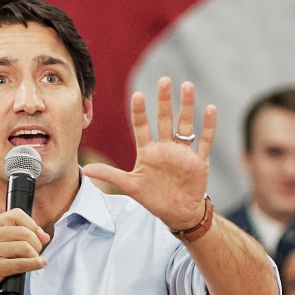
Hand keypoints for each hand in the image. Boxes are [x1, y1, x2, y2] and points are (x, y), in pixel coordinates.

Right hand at [0, 209, 50, 294]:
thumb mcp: (4, 250)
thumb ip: (22, 238)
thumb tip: (44, 236)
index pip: (16, 215)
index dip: (33, 226)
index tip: (40, 238)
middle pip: (23, 231)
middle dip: (36, 243)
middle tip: (37, 254)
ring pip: (23, 246)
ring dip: (35, 256)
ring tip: (35, 262)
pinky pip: (20, 263)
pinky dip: (33, 264)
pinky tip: (38, 265)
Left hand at [82, 77, 215, 231]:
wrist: (177, 213)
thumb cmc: (154, 198)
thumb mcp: (130, 186)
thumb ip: (110, 175)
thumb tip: (85, 171)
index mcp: (148, 152)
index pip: (142, 127)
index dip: (140, 112)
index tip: (138, 95)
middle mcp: (165, 148)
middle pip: (165, 120)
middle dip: (164, 101)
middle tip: (164, 81)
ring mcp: (182, 153)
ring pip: (185, 125)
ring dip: (186, 107)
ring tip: (187, 86)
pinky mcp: (198, 162)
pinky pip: (204, 141)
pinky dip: (208, 126)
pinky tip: (210, 109)